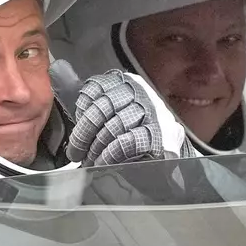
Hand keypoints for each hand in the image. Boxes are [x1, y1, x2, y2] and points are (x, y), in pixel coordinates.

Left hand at [66, 70, 196, 165]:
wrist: (171, 153)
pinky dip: (110, 155)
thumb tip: (75, 124)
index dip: (82, 110)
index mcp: (127, 83)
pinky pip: (126, 143)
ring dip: (96, 147)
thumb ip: (101, 110)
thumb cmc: (139, 133)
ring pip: (113, 126)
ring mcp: (151, 112)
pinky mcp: (159, 135)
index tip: (74, 127)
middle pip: (102, 108)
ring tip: (89, 161)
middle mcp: (140, 93)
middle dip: (84, 133)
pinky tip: (103, 163)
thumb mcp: (120, 112)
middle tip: (76, 152)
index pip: (96, 88)